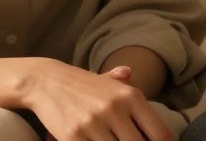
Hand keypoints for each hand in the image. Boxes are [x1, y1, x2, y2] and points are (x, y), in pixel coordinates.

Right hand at [24, 59, 170, 140]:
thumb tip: (129, 73)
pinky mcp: (74, 137)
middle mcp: (116, 109)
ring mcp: (95, 124)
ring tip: (111, 140)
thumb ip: (124, 83)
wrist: (45, 81)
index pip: (160, 134)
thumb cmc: (82, 85)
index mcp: (131, 96)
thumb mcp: (107, 81)